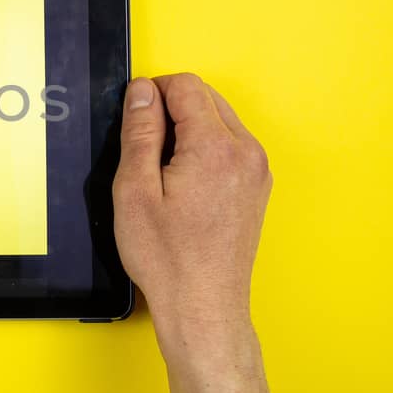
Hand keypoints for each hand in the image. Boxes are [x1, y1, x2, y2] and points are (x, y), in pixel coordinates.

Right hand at [112, 73, 271, 365]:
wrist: (203, 306)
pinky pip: (230, 145)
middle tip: (144, 149)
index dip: (153, 92)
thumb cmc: (167, 258)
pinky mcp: (257, 186)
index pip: (186, 87)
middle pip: (206, 98)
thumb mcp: (135, 190)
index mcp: (216, 148)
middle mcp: (246, 152)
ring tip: (163, 172)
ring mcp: (257, 170)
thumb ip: (139, 132)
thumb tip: (142, 91)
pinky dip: (205, 148)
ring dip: (189, 129)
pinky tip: (184, 183)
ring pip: (219, 120)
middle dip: (171, 109)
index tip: (134, 117)